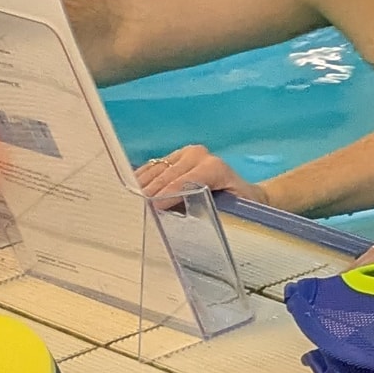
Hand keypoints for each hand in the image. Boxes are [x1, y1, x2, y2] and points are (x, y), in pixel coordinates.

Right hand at [135, 144, 262, 203]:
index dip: (166, 195)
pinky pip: (154, 167)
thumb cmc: (241, 207)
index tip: (152, 208)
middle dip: (150, 193)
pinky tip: (132, 191)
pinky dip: (142, 179)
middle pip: (166, 176)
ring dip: (142, 186)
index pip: (183, 182)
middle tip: (132, 209)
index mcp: (214, 168)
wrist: (246, 193)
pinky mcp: (177, 155)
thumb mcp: (231, 212)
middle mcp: (200, 155)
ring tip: (127, 202)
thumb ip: (209, 213)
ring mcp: (187, 153)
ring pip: (157, 170)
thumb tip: (184, 219)